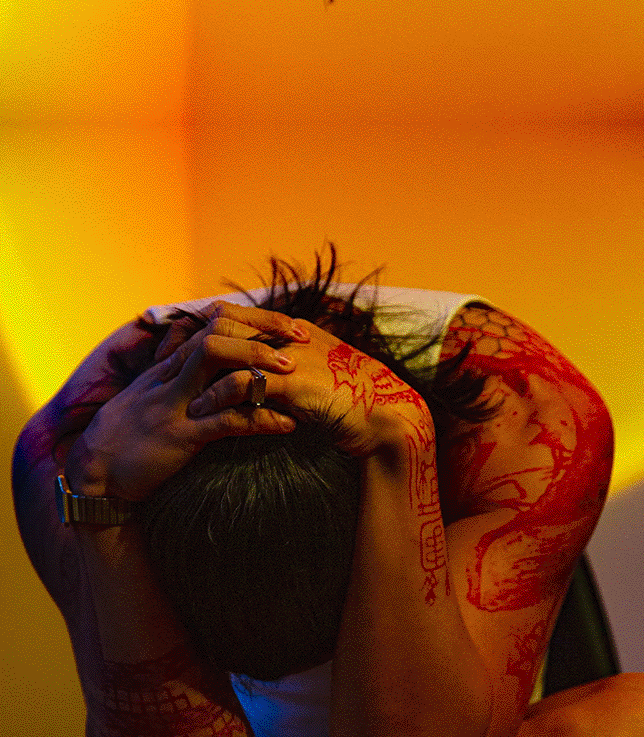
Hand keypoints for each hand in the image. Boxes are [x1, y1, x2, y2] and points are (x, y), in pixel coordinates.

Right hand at [65, 307, 309, 501]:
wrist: (94, 474)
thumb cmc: (126, 434)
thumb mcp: (148, 392)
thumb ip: (171, 364)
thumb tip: (191, 339)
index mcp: (169, 366)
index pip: (214, 322)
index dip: (255, 318)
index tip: (289, 326)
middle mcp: (172, 377)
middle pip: (218, 331)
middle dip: (263, 329)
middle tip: (301, 338)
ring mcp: (175, 404)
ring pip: (216, 363)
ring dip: (258, 363)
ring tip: (293, 374)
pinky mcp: (180, 437)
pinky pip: (225, 421)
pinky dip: (260, 419)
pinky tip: (287, 424)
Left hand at [182, 318, 433, 457]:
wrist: (386, 420)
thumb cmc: (352, 405)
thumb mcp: (316, 381)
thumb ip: (288, 372)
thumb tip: (260, 378)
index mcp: (293, 331)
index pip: (235, 316)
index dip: (203, 331)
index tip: (177, 353)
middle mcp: (289, 336)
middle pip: (225, 327)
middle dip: (191, 349)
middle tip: (165, 371)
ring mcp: (291, 356)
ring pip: (229, 353)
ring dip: (201, 375)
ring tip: (182, 396)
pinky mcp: (293, 384)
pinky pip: (244, 384)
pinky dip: (220, 397)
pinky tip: (205, 414)